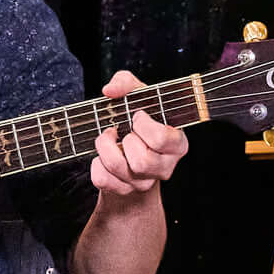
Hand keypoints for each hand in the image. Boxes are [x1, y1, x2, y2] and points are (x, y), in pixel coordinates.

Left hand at [87, 70, 185, 200]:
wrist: (130, 151)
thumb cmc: (138, 121)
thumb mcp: (137, 97)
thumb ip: (126, 83)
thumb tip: (109, 91)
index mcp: (177, 145)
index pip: (161, 139)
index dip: (143, 125)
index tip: (137, 117)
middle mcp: (164, 167)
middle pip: (141, 161)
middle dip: (125, 140)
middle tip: (123, 130)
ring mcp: (144, 182)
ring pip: (119, 168)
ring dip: (105, 147)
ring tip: (109, 138)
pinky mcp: (124, 190)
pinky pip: (102, 179)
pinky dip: (96, 164)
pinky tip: (103, 156)